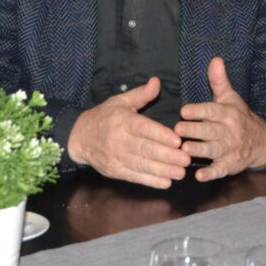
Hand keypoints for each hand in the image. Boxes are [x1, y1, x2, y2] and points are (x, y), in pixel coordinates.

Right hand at [67, 77, 190, 188]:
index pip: (144, 129)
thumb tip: (157, 82)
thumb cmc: (104, 117)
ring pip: (142, 165)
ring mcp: (117, 157)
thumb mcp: (120, 101)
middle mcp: (119, 140)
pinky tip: (165, 183)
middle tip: (187, 159)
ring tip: (181, 173)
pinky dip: (150, 181)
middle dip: (167, 156)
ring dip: (163, 170)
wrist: (79, 138)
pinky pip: (134, 177)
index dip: (161, 135)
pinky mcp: (115, 171)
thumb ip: (141, 94)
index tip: (178, 140)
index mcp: (123, 121)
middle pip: (145, 149)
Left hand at [175, 57, 265, 181]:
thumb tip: (215, 59)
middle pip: (210, 131)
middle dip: (194, 130)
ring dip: (199, 150)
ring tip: (184, 150)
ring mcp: (229, 149)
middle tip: (177, 130)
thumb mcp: (231, 98)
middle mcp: (229, 131)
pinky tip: (199, 176)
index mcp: (228, 113)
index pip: (212, 111)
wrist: (261, 141)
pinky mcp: (229, 165)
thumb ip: (219, 81)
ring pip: (213, 150)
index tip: (183, 110)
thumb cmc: (239, 117)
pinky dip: (210, 174)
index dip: (198, 111)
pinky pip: (220, 170)